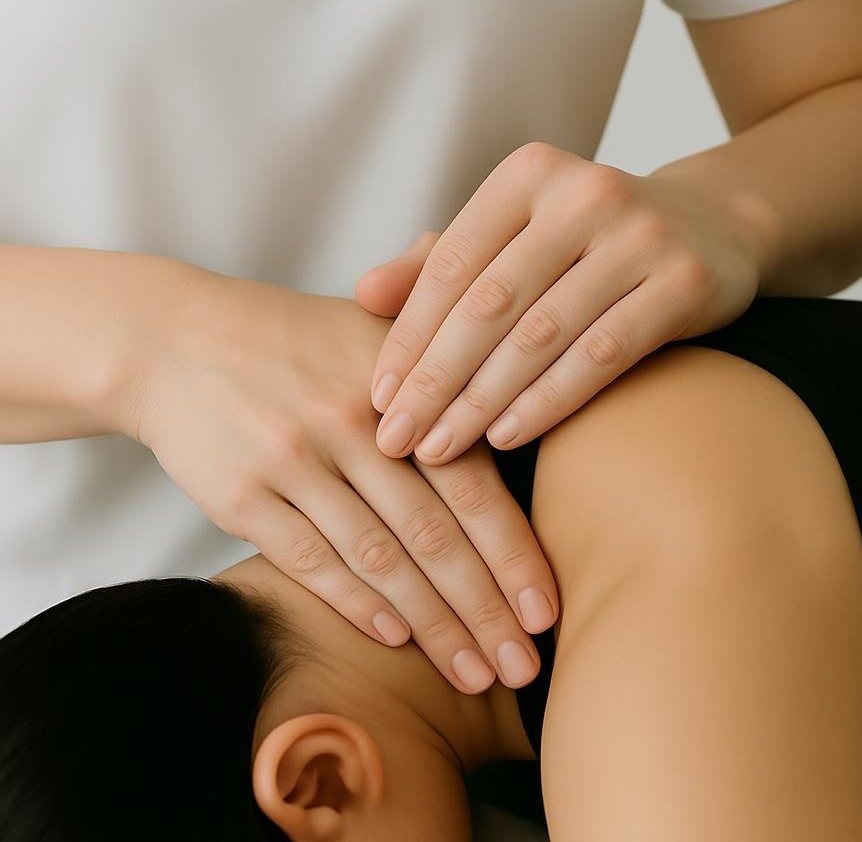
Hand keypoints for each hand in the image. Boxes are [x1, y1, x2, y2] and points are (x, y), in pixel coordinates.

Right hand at [124, 266, 557, 693]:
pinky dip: (358, 605)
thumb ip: (443, 372)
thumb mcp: (375, 330)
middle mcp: (350, 424)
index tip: (545, 611)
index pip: (472, 481)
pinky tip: (397, 639)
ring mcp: (293, 461)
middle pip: (433, 535)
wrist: (175, 338)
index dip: (512, 553)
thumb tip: (523, 420)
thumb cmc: (297, 341)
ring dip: (430, 626)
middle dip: (484, 610)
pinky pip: (311, 562)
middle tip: (521, 666)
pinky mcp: (241, 496)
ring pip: (378, 560)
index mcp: (399, 384)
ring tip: (472, 673)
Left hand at [355, 141, 761, 463]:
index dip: (408, 336)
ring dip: (483, 401)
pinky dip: (549, 401)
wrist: (710, 225)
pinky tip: (508, 437)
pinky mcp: (685, 281)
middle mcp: (584, 192)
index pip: (451, 264)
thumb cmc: (587, 239)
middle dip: (435, 380)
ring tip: (440, 449)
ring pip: (542, 333)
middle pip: (490, 302)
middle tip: (397, 439)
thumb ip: (438, 263)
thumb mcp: (514, 236)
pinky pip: (603, 354)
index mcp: (529, 173)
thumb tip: (362, 296)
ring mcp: (640, 235)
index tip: (377, 399)